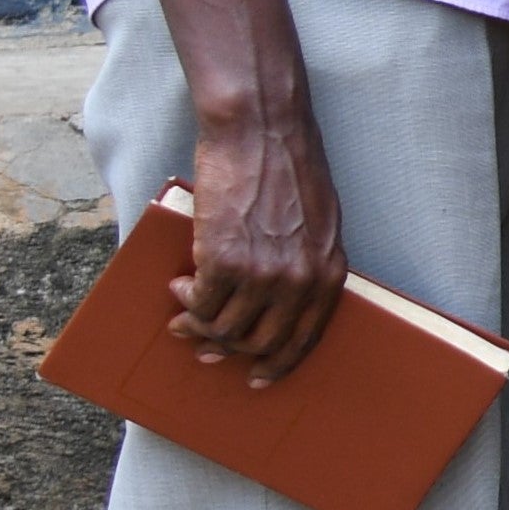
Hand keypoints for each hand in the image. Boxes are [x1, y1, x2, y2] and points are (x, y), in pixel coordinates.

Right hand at [167, 94, 347, 385]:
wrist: (259, 131)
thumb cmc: (287, 169)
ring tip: (183, 310)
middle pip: (261, 341)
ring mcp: (262, 274)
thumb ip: (306, 262)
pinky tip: (179, 288)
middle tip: (205, 348)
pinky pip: (201, 304)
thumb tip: (280, 300)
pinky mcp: (224, 260)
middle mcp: (299, 280)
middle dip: (230, 349)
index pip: (306, 338)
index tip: (259, 377)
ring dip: (199, 325)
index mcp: (329, 272)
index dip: (280, 363)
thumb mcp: (318, 222)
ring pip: (225, 328)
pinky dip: (186, 303)